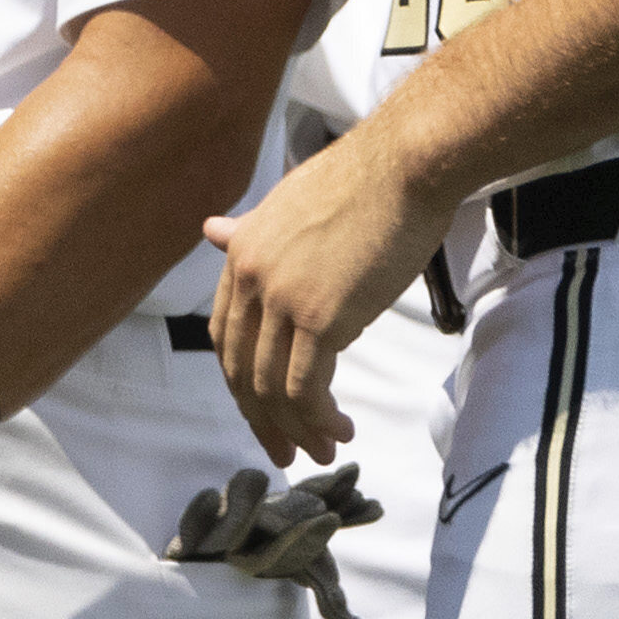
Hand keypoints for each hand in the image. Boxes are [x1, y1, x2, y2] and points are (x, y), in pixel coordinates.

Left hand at [200, 130, 451, 461]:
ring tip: (323, 451)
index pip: (227, 335)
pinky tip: (340, 429)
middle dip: (262, 420)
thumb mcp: (289, 205)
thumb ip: (251, 232)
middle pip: (242, 369)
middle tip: (285, 452)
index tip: (264, 410)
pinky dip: (318, 418)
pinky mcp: (321, 317)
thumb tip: (212, 230)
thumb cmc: (363, 183)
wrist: (406, 165)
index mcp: (241, 254)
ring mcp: (283, 299)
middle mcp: (252, 279)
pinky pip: (306, 387)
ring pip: (273, 387)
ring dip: (297, 429)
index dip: (242, 380)